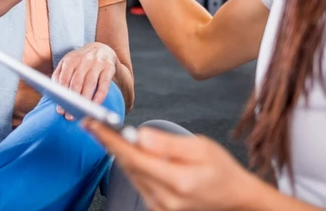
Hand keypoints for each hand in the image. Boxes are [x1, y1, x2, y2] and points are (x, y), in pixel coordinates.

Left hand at [51, 42, 117, 119]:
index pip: (64, 78)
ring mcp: (97, 63)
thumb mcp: (68, 63)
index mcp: (71, 59)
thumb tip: (53, 92)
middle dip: (72, 100)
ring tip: (81, 113)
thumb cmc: (81, 61)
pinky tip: (95, 105)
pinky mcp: (109, 67)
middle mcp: (84, 59)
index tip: (60, 109)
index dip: (61, 95)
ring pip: (90, 84)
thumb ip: (59, 75)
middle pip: (76, 82)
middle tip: (69, 115)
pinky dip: (100, 96)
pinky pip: (104, 84)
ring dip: (85, 100)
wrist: (102, 48)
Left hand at [83, 121, 256, 210]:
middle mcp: (165, 199)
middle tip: (91, 124)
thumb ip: (168, 143)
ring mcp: (161, 207)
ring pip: (130, 174)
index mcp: (178, 181)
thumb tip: (139, 135)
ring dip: (117, 154)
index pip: (134, 157)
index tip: (93, 125)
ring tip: (104, 133)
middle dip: (109, 143)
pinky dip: (130, 166)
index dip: (110, 140)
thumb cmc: (221, 169)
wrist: (234, 197)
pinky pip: (138, 183)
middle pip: (128, 166)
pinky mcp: (158, 209)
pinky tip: (126, 152)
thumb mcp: (201, 147)